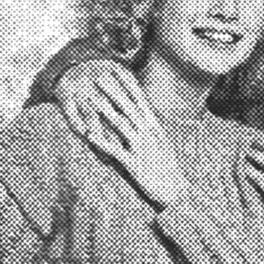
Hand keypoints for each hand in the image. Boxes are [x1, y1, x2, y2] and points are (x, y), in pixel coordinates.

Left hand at [56, 61, 188, 205]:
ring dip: (104, 110)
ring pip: (121, 125)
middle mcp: (149, 135)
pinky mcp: (134, 165)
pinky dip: (102, 142)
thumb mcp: (160, 145)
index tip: (117, 69)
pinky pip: (116, 151)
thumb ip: (149, 130)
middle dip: (113, 90)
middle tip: (97, 75)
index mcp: (154, 129)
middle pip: (129, 108)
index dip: (128, 84)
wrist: (175, 194)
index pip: (140, 101)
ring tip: (90, 98)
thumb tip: (141, 116)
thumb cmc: (165, 171)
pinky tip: (88, 135)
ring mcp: (142, 149)